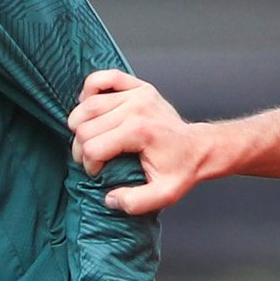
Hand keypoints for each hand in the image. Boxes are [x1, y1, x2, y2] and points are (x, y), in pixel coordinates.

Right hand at [68, 69, 204, 213]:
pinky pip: (102, 78)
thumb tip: (109, 199)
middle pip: (85, 127)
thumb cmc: (181, 170)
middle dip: (81, 147)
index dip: (90, 165)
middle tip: (91, 159)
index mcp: (140, 132)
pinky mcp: (138, 87)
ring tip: (88, 138)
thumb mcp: (163, 194)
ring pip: (87, 105)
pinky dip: (89, 90)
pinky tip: (89, 106)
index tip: (100, 173)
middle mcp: (136, 108)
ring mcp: (137, 94)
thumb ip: (135, 202)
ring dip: (79, 124)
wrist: (200, 147)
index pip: (93, 147)